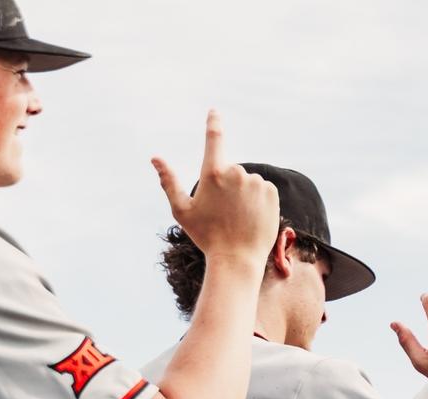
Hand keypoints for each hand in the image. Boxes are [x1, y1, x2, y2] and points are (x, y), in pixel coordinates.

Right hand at [152, 110, 278, 260]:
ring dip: (242, 193)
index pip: (214, 140)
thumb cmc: (206, 236)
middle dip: (226, 185)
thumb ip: (169, 181)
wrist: (237, 258)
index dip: (213, 123)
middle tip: (223, 211)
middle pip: (230, 170)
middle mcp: (237, 173)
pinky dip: (257, 199)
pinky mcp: (271, 192)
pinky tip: (251, 216)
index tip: (214, 111)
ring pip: (247, 181)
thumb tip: (155, 157)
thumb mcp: (181, 210)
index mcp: (213, 173)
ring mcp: (256, 182)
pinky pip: (262, 189)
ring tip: (238, 217)